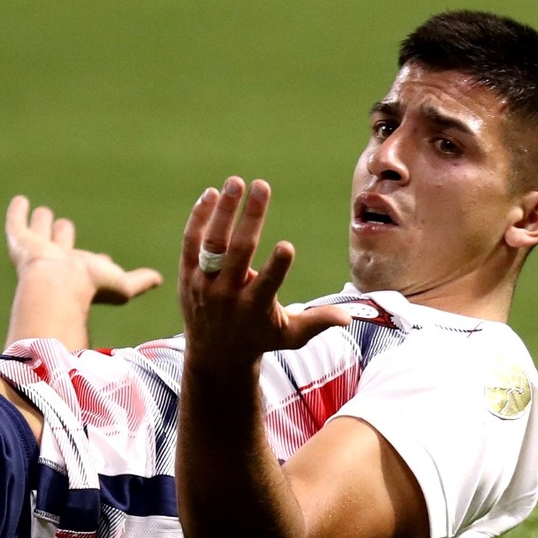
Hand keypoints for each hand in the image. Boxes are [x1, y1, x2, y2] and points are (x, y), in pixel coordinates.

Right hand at [5, 195, 162, 304]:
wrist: (57, 284)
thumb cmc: (91, 286)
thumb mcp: (122, 285)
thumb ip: (139, 282)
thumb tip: (160, 280)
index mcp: (80, 274)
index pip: (87, 265)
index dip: (96, 261)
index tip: (104, 258)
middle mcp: (58, 262)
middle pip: (60, 245)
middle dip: (63, 237)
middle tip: (64, 226)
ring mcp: (37, 251)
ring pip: (40, 233)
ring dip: (41, 224)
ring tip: (43, 212)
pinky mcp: (19, 241)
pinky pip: (16, 224)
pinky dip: (17, 212)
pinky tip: (20, 201)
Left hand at [179, 177, 349, 374]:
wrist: (214, 355)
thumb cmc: (259, 339)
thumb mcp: (290, 335)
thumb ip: (317, 322)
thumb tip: (349, 316)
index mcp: (255, 307)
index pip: (267, 285)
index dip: (277, 267)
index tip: (287, 246)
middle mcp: (227, 294)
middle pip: (238, 251)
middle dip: (251, 218)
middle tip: (262, 186)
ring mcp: (205, 284)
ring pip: (213, 242)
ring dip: (224, 210)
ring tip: (236, 182)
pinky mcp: (188, 275)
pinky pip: (191, 242)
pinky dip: (200, 218)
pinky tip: (212, 194)